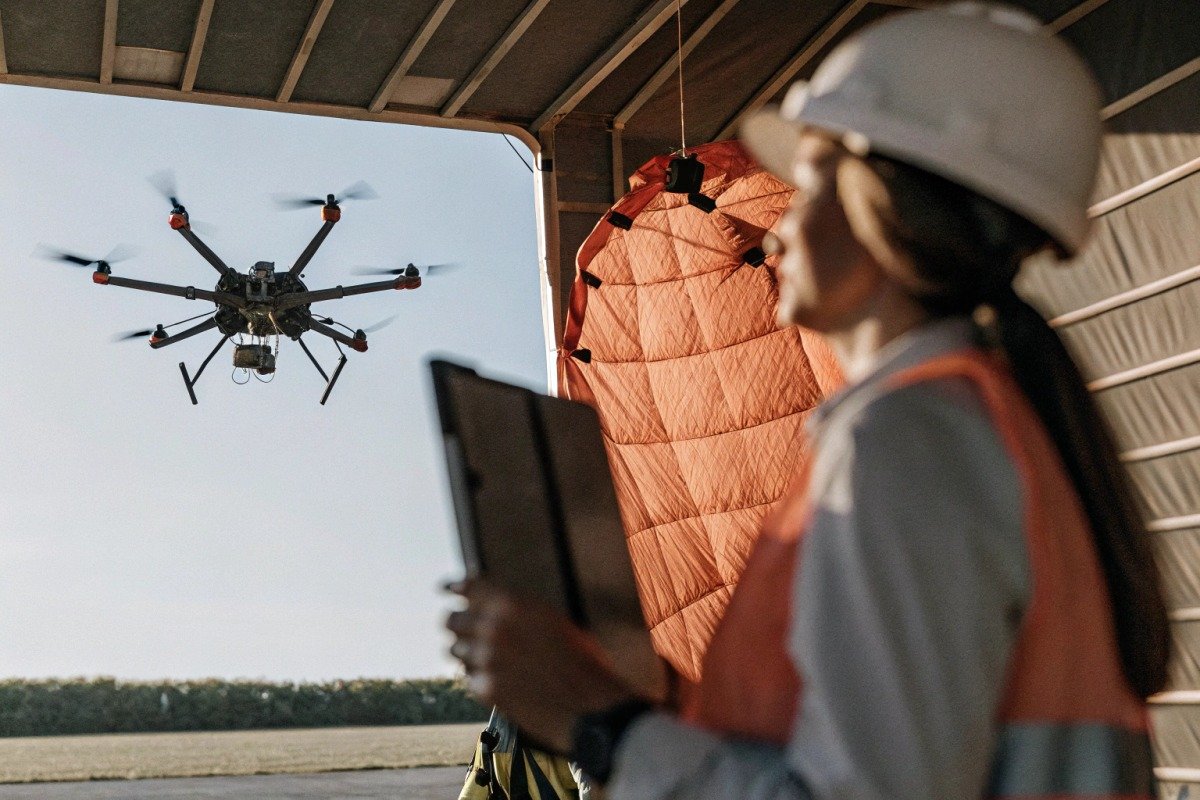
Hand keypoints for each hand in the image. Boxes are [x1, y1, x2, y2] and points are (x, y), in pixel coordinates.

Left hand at [446, 578, 638, 752]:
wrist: (590, 706)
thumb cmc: (582, 662)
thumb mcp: (553, 621)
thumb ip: (519, 610)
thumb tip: (495, 604)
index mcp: (513, 605)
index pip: (469, 587)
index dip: (455, 586)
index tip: (445, 588)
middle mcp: (494, 629)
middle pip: (452, 620)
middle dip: (458, 624)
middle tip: (466, 630)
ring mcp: (487, 660)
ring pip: (455, 651)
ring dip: (467, 652)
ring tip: (488, 659)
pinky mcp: (487, 689)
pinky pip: (469, 678)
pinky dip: (480, 678)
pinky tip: (499, 680)